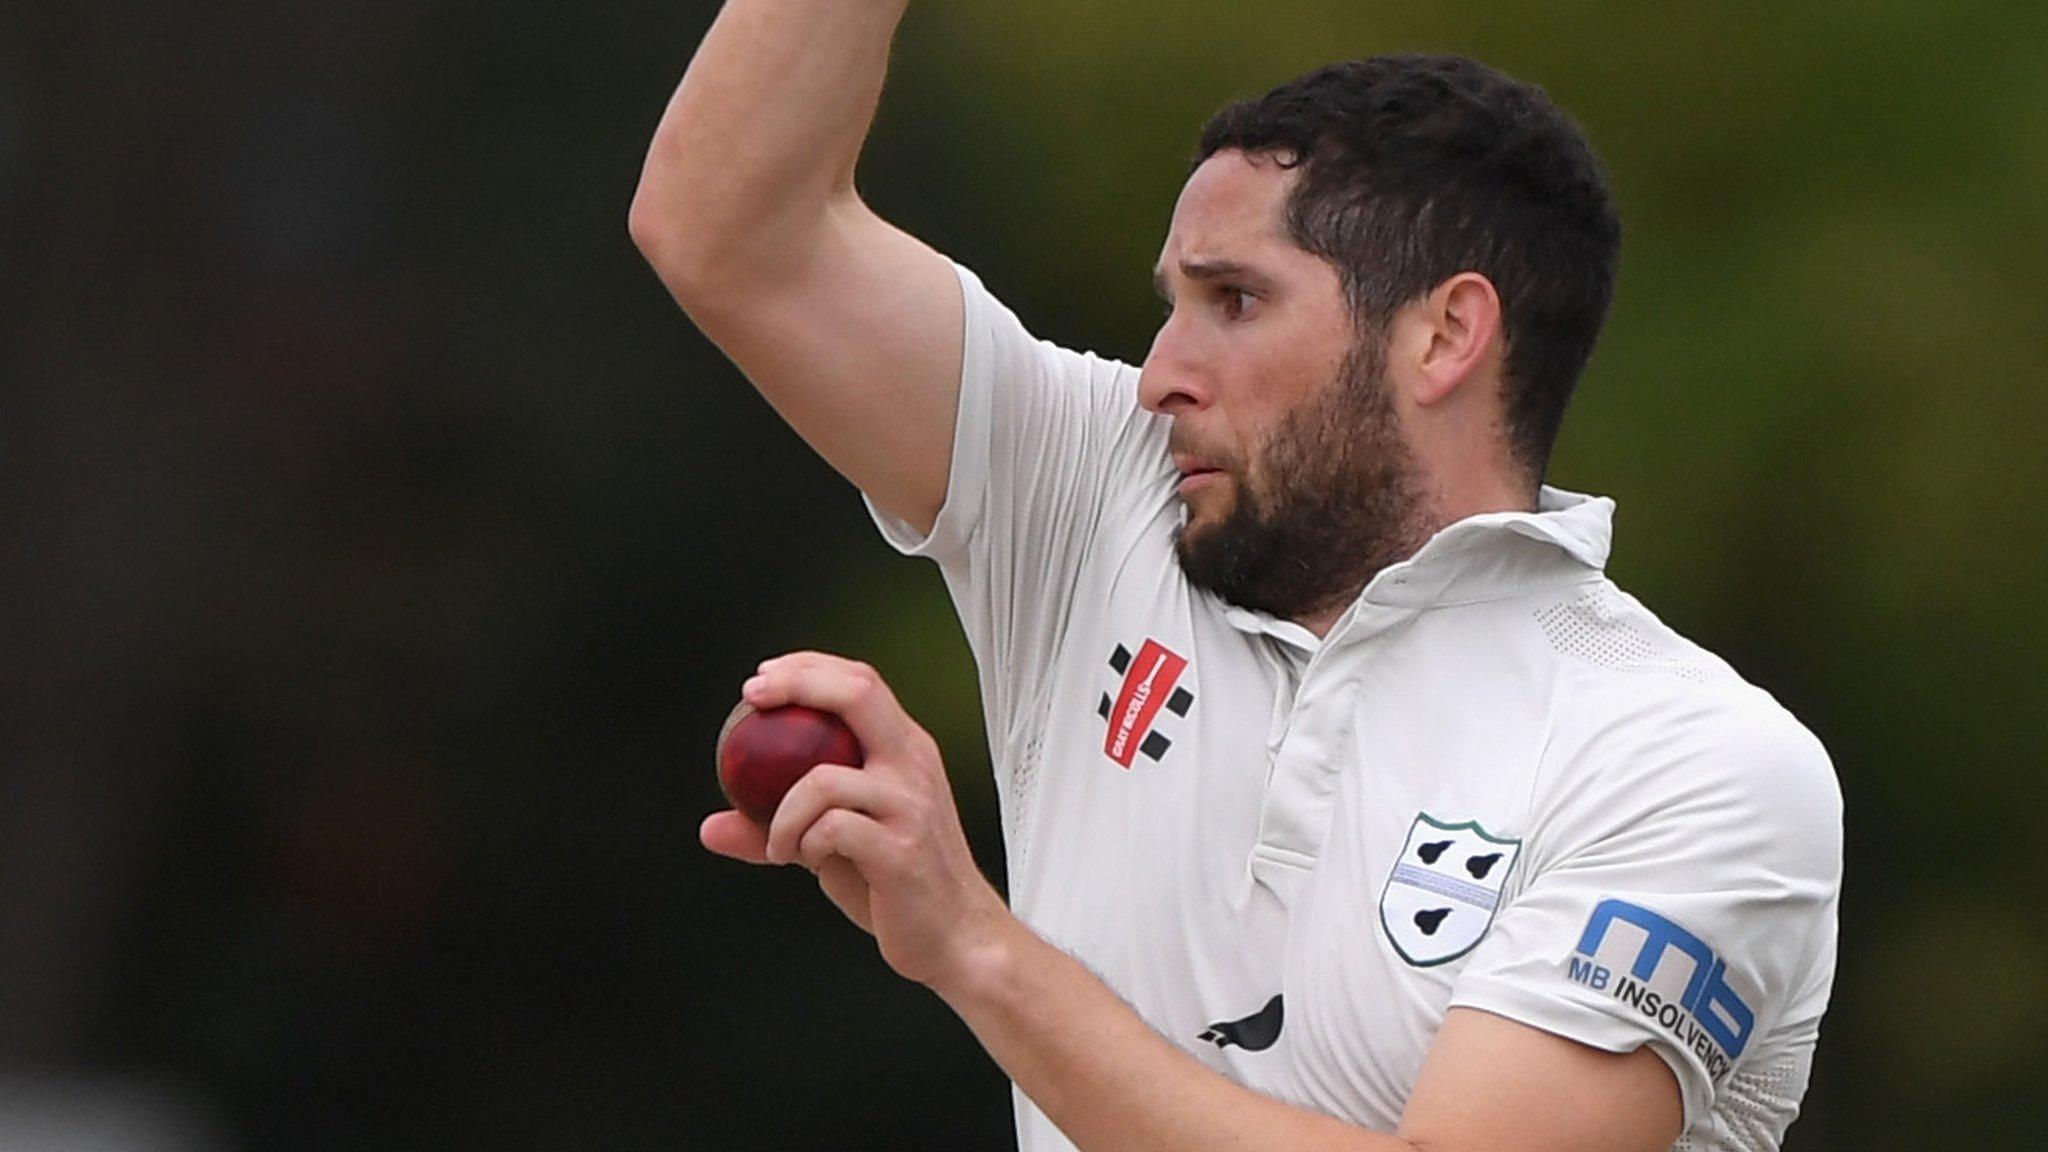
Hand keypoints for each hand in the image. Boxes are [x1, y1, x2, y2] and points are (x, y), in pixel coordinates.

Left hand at [700, 652, 1011, 990]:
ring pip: (824, 779)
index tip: (762, 678)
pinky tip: (801, 859)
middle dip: (798, 685)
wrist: (956, 936)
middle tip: (754, 702)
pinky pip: (832, 830)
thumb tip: (712, 826)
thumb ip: (778, 826)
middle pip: (858, 695)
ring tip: (778, 842)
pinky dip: (800, 841)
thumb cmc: (900, 884)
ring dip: (781, 812)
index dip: (808, 667)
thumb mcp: (835, 843)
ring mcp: (911, 806)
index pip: (860, 682)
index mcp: (904, 751)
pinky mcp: (901, 850)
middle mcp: (913, 767)